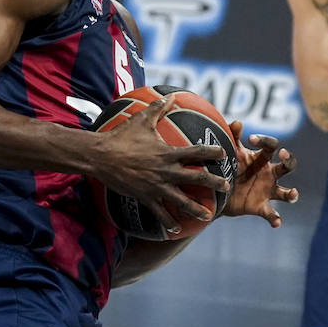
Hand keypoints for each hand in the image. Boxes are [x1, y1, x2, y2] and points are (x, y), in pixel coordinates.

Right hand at [93, 94, 228, 235]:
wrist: (101, 156)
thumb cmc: (121, 136)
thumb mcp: (141, 119)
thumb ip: (159, 108)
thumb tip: (171, 95)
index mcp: (168, 152)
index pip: (196, 152)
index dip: (212, 152)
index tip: (225, 153)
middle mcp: (166, 170)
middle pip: (196, 178)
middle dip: (214, 182)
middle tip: (227, 187)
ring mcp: (156, 186)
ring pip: (181, 200)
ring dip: (196, 209)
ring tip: (209, 216)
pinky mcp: (145, 197)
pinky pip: (160, 212)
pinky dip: (169, 222)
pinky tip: (177, 231)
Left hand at [222, 121, 298, 226]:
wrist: (217, 192)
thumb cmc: (228, 167)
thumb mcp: (230, 152)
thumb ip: (232, 137)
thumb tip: (237, 122)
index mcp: (261, 159)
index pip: (271, 146)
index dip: (264, 141)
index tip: (251, 138)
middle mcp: (269, 174)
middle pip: (287, 166)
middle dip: (289, 160)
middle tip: (284, 155)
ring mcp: (268, 191)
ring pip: (286, 193)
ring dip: (291, 194)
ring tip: (291, 194)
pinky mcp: (261, 206)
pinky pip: (271, 214)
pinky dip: (275, 218)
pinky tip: (276, 223)